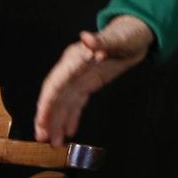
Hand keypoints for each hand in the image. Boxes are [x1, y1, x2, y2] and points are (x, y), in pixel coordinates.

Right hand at [34, 14, 153, 144]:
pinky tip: (68, 132)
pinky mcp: (88, 84)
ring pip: (63, 103)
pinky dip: (71, 117)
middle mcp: (72, 70)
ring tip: (54, 142)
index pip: (56, 82)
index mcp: (74, 58)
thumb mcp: (118, 38)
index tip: (41, 119)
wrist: (136, 35)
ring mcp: (79, 78)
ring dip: (57, 122)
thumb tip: (86, 37)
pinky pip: (76, 103)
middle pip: (55, 96)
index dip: (47, 101)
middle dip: (47, 117)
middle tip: (42, 137)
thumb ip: (102, 41)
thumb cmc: (127, 34)